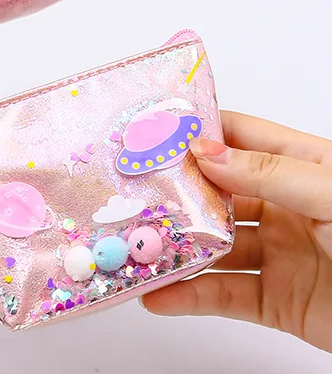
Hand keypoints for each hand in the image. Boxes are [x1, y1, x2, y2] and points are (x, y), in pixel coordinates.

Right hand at [142, 110, 331, 352]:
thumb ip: (272, 174)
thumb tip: (208, 152)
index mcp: (303, 167)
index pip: (239, 137)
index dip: (196, 131)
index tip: (150, 129)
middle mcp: (286, 206)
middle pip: (216, 192)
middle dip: (174, 192)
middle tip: (127, 190)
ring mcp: (280, 254)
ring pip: (212, 246)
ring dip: (174, 247)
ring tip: (133, 246)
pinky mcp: (279, 302)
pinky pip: (224, 295)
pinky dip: (189, 296)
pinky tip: (160, 294)